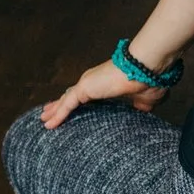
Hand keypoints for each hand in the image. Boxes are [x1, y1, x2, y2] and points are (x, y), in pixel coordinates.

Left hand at [40, 60, 162, 127]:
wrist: (147, 69)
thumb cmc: (149, 80)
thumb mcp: (144, 101)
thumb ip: (138, 107)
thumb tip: (141, 114)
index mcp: (107, 85)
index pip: (87, 95)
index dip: (77, 103)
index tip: (72, 111)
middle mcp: (95, 81)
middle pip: (71, 95)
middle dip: (59, 105)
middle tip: (49, 113)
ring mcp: (89, 83)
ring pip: (66, 99)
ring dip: (54, 109)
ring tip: (44, 118)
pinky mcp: (85, 87)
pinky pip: (67, 104)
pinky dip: (58, 114)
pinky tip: (49, 124)